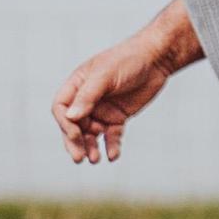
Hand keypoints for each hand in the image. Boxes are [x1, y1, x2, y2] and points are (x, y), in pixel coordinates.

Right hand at [53, 28, 178, 164]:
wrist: (157, 59)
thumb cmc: (128, 60)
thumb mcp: (105, 75)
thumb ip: (88, 96)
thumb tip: (70, 117)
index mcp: (77, 85)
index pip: (61, 108)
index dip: (65, 123)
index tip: (76, 134)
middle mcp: (86, 99)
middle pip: (74, 125)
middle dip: (75, 142)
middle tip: (79, 158)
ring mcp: (102, 109)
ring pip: (91, 134)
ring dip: (91, 147)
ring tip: (95, 160)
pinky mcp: (118, 117)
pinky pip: (112, 135)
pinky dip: (111, 146)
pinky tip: (112, 156)